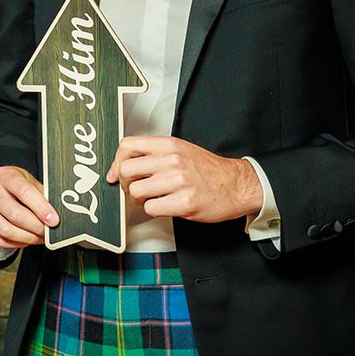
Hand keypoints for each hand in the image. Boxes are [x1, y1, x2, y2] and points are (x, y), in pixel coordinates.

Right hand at [0, 166, 58, 248]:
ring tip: (38, 238)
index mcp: (5, 175)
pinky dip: (14, 244)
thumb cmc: (19, 188)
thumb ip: (45, 197)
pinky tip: (24, 240)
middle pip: (14, 214)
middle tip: (48, 233)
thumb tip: (61, 214)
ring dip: (26, 238)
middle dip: (35, 227)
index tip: (54, 221)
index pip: (24, 191)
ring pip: (5, 230)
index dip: (41, 208)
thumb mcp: (33, 184)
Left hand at [106, 136, 261, 222]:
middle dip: (126, 184)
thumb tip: (123, 165)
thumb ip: (155, 154)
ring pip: (136, 192)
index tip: (116, 173)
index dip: (116, 161)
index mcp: (169, 145)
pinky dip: (154, 210)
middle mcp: (172, 160)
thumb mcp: (181, 150)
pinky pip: (151, 208)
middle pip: (125, 171)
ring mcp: (178, 181)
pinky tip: (166, 205)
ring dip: (141, 199)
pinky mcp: (184, 202)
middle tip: (136, 189)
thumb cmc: (209, 170)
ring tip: (155, 198)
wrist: (238, 185)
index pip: (127, 146)